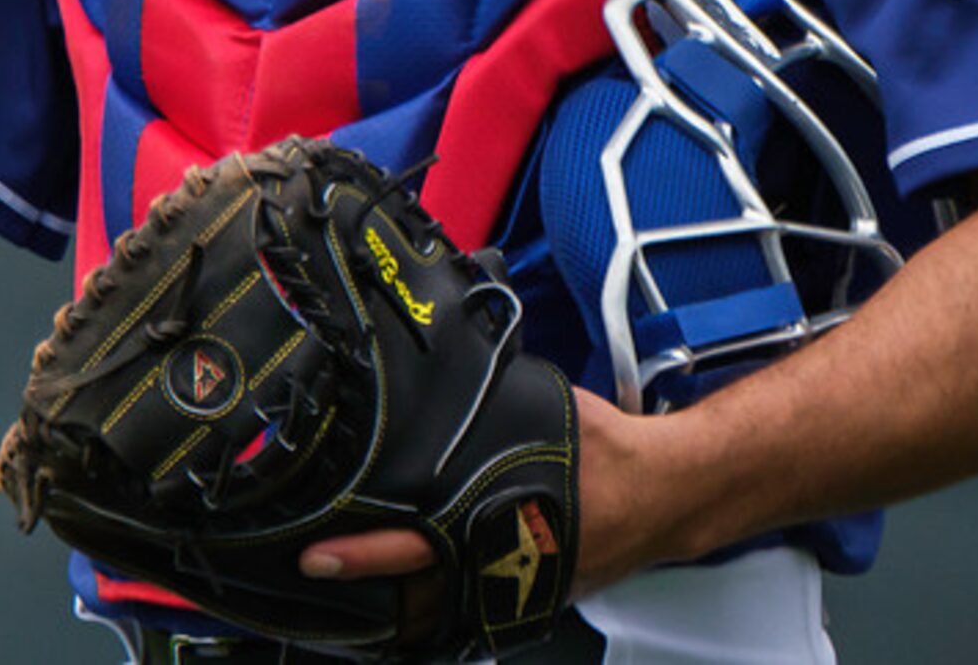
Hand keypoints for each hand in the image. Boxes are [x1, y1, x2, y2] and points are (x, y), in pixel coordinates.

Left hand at [293, 387, 649, 600]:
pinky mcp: (530, 600)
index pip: (417, 540)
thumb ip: (479, 401)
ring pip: (441, 617)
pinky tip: (399, 610)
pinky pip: (469, 615)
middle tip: (311, 572)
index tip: (318, 553)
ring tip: (336, 604)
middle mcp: (504, 560)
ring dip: (391, 612)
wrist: (665, 491)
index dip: (363, 551)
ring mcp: (517, 589)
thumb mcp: (534, 408)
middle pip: (417, 592)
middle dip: (362, 585)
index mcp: (498, 513)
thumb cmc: (606, 448)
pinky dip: (432, 616)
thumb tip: (433, 360)